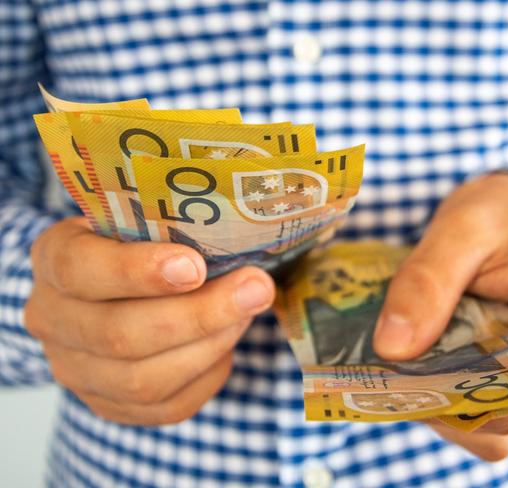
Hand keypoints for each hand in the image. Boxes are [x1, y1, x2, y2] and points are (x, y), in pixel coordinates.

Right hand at [25, 217, 274, 424]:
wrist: (113, 291)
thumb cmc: (137, 245)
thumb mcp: (140, 220)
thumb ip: (170, 226)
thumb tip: (237, 237)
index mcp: (54, 260)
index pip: (80, 269)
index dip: (137, 271)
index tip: (196, 265)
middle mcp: (53, 320)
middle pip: (118, 335)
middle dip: (199, 314)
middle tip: (256, 289)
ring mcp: (76, 370)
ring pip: (143, 381)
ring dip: (209, 346)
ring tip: (247, 314)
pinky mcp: (109, 405)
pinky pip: (166, 407)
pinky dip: (208, 375)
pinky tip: (227, 344)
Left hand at [372, 173, 507, 460]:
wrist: (505, 210)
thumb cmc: (497, 211)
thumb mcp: (459, 229)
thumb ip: (427, 281)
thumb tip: (393, 349)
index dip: (506, 395)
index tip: (441, 386)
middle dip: (467, 403)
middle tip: (407, 382)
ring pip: (507, 422)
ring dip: (455, 411)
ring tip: (408, 381)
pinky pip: (490, 412)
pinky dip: (453, 406)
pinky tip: (419, 379)